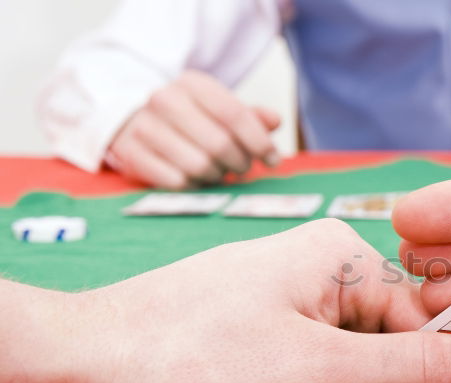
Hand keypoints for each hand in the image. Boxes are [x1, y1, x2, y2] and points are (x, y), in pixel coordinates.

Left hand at [0, 220, 450, 382]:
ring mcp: (285, 303)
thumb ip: (422, 371)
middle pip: (403, 331)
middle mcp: (319, 269)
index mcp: (344, 255)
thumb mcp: (325, 373)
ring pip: (364, 353)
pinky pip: (324, 362)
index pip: (436, 314)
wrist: (74, 379)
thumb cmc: (198, 365)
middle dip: (432, 381)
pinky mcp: (258, 336)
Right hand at [106, 70, 281, 189]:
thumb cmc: (192, 120)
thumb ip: (251, 116)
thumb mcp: (221, 110)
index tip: (273, 160)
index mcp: (193, 83)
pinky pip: (176, 182)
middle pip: (219, 144)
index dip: (259, 141)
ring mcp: (144, 126)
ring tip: (218, 171)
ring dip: (217, 175)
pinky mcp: (130, 153)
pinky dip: (193, 186)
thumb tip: (275, 121)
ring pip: (199, 166)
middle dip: (240, 162)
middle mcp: (164, 99)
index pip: (235, 114)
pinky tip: (195, 178)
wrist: (136, 123)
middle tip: (242, 168)